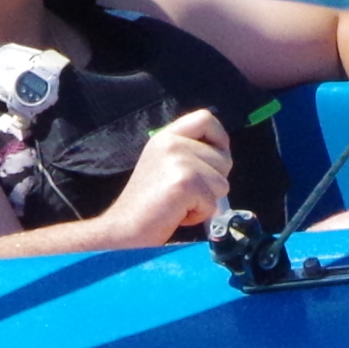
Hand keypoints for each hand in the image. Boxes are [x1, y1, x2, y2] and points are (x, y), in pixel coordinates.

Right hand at [94, 110, 232, 244]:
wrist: (124, 228)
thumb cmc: (149, 203)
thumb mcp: (164, 163)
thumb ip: (188, 152)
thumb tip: (223, 154)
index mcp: (166, 136)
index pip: (206, 119)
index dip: (220, 139)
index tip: (215, 161)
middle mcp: (172, 143)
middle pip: (224, 157)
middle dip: (214, 181)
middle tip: (187, 193)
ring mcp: (178, 162)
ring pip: (222, 183)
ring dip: (206, 200)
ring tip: (180, 203)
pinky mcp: (185, 183)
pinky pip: (213, 203)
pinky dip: (199, 215)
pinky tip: (177, 214)